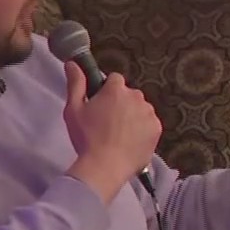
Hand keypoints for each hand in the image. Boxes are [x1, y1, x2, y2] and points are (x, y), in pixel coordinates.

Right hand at [63, 61, 161, 200]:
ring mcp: (149, 113)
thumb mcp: (74, 109)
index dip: (106, 90)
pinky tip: (130, 141)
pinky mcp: (157, 129)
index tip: (99, 104)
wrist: (106, 166)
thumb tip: (72, 63)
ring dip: (132, 115)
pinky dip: (142, 129)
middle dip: (120, 103)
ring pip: (140, 109)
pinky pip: (149, 123)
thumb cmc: (86, 137)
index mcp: (116, 89)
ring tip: (119, 134)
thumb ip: (75, 83)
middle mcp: (137, 97)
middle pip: (129, 94)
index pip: (114, 79)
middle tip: (107, 122)